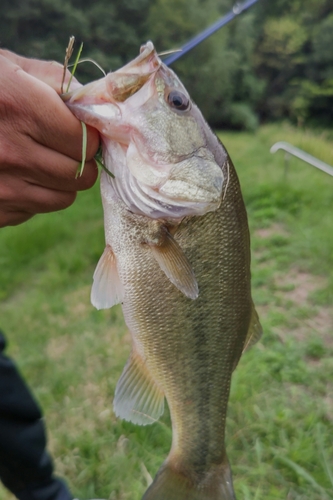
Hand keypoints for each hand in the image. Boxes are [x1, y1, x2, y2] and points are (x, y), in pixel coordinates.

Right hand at [0, 50, 99, 226]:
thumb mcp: (5, 66)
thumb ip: (52, 80)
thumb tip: (90, 102)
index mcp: (19, 109)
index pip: (85, 141)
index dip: (90, 136)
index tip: (84, 131)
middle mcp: (11, 152)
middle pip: (80, 176)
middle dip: (82, 162)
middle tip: (69, 149)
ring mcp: (0, 186)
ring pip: (62, 198)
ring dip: (61, 182)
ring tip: (43, 162)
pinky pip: (33, 210)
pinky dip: (33, 196)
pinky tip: (15, 175)